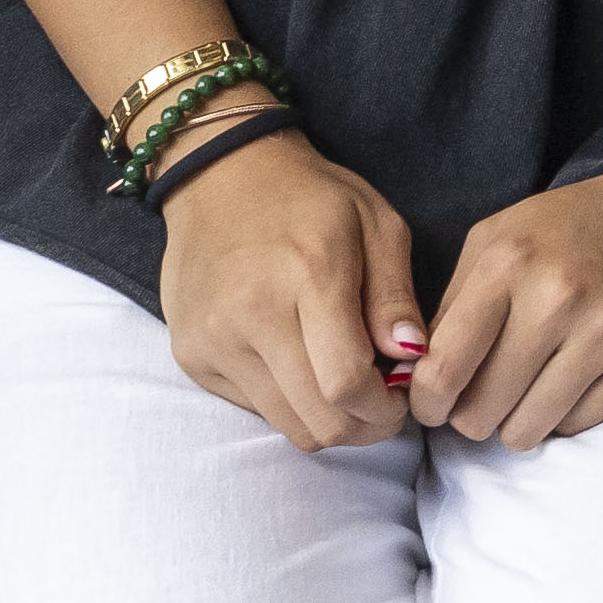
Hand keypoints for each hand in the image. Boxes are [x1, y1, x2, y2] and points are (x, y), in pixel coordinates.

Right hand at [158, 129, 424, 455]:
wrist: (218, 176)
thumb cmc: (310, 196)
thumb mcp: (376, 223)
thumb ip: (396, 296)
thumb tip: (411, 358)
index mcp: (307, 275)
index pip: (347, 383)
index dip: (385, 408)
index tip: (401, 395)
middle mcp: (250, 315)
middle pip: (319, 421)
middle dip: (364, 426)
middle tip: (381, 402)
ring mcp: (213, 340)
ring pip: (288, 426)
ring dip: (327, 420)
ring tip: (343, 384)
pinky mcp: (190, 356)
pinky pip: (255, 409)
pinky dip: (288, 401)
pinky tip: (299, 362)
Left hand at [411, 139, 602, 448]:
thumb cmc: (581, 223)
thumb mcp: (503, 235)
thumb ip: (455, 299)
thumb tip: (420, 373)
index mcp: (508, 261)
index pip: (442, 367)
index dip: (426, 402)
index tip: (431, 407)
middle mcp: (555, 298)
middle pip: (480, 411)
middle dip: (470, 417)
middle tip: (481, 400)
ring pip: (525, 430)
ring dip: (516, 422)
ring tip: (525, 393)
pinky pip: (576, 425)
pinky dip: (563, 414)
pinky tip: (569, 382)